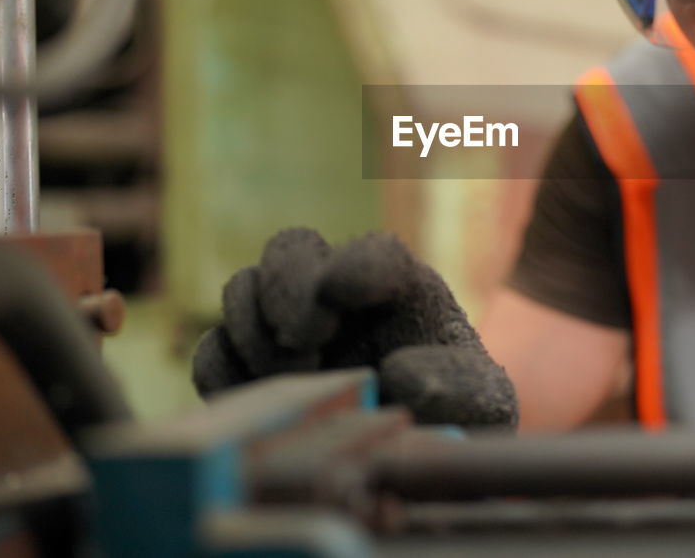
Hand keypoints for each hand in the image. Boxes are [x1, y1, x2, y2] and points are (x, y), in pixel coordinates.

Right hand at [191, 228, 517, 429]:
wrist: (419, 446)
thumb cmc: (456, 411)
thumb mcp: (481, 403)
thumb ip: (456, 385)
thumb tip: (395, 373)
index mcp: (402, 286)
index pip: (376, 253)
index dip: (356, 266)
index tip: (342, 294)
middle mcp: (338, 291)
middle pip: (290, 248)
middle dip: (288, 290)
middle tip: (307, 344)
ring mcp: (288, 324)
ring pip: (242, 289)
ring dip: (254, 332)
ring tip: (292, 378)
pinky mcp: (252, 366)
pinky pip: (213, 350)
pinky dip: (224, 371)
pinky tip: (262, 402)